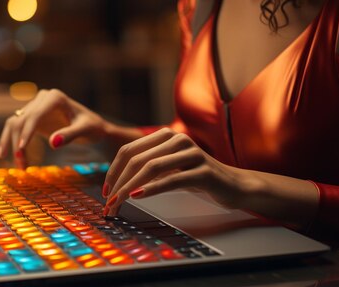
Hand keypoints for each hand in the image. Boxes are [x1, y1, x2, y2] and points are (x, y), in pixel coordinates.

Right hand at [0, 89, 107, 167]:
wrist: (93, 126)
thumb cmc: (92, 126)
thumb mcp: (85, 130)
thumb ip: (70, 135)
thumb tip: (52, 143)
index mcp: (54, 97)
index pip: (35, 115)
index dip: (26, 132)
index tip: (21, 149)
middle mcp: (42, 98)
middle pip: (21, 120)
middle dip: (18, 143)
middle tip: (21, 164)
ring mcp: (36, 107)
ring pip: (15, 124)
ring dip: (12, 144)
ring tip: (20, 165)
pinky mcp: (32, 118)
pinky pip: (17, 129)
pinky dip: (12, 142)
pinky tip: (8, 156)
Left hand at [102, 128, 261, 215]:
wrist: (233, 185)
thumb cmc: (197, 177)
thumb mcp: (169, 168)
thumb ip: (147, 167)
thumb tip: (115, 183)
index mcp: (166, 136)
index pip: (129, 150)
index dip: (113, 170)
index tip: (105, 191)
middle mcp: (177, 139)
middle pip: (137, 159)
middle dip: (118, 182)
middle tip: (109, 203)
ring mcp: (192, 153)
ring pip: (151, 168)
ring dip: (130, 187)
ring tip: (119, 203)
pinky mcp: (203, 171)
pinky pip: (171, 179)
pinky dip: (151, 189)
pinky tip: (138, 196)